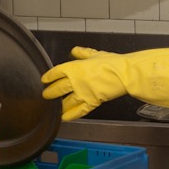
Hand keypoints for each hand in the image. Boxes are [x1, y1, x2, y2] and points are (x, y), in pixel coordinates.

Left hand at [40, 46, 168, 120]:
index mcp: (75, 67)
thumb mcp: (96, 54)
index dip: (49, 77)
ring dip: (58, 105)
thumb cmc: (112, 62)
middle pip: (57, 89)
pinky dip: (70, 115)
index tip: (45, 80)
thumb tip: (76, 50)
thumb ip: (83, 53)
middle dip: (50, 92)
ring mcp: (82, 93)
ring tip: (54, 107)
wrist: (124, 74)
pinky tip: (64, 117)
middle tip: (46, 95)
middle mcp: (75, 81)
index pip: (56, 72)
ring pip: (65, 102)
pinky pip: (77, 111)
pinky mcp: (91, 103)